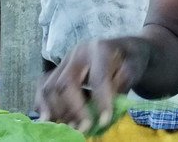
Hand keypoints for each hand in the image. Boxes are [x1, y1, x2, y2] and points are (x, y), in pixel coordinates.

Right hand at [36, 37, 151, 131]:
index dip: (101, 101)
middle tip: (83, 129)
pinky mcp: (57, 70)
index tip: (104, 121)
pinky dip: (43, 105)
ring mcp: (64, 61)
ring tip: (69, 127)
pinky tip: (51, 119)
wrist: (125, 48)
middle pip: (65, 83)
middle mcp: (78, 53)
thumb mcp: (135, 67)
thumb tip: (110, 104)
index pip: (98, 78)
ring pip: (49, 87)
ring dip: (57, 111)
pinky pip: (42, 88)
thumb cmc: (131, 59)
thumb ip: (123, 83)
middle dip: (73, 110)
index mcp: (100, 49)